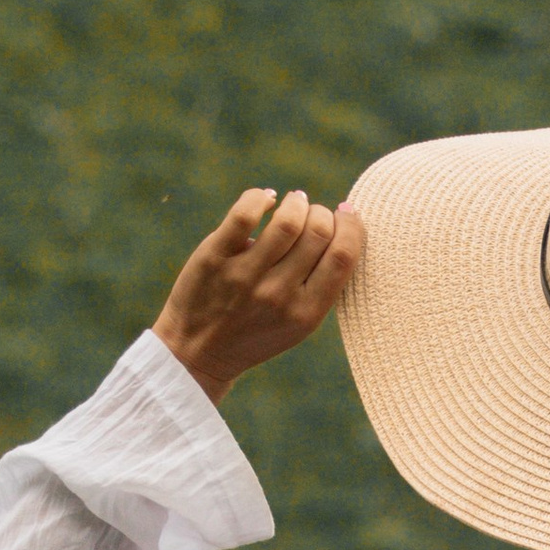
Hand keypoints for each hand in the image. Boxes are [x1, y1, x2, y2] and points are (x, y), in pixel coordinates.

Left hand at [153, 188, 365, 403]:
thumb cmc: (257, 331)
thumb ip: (322, 285)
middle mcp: (278, 294)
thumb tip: (344, 227)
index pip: (343, 256)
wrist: (198, 352)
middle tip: (314, 214)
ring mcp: (245, 275)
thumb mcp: (299, 323)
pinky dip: (260, 198)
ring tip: (295, 202)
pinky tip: (266, 200)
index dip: (351, 226)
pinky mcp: (215, 258)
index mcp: (306, 312)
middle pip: (318, 232)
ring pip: (287, 220)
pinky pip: (245, 214)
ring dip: (297, 202)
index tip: (346, 216)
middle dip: (323, 213)